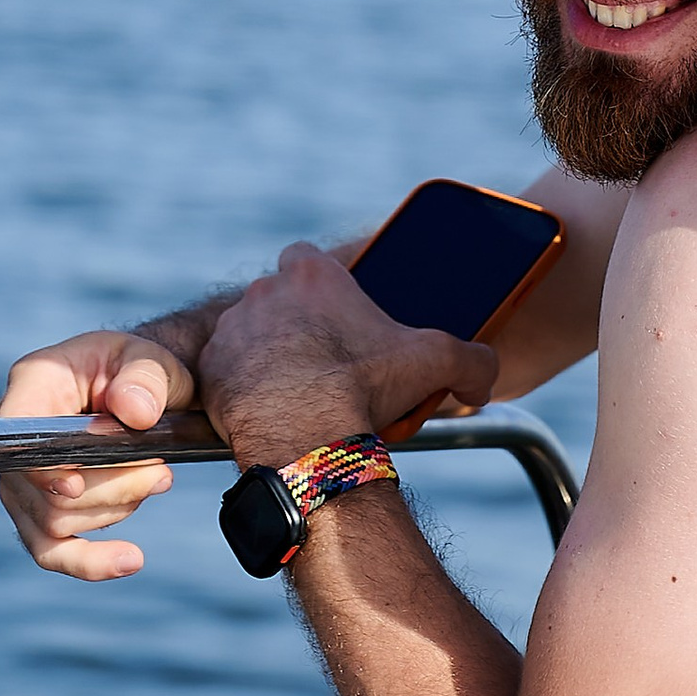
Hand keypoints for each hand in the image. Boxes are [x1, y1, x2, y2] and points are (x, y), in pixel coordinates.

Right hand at [0, 327, 202, 580]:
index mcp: (35, 382)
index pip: (15, 432)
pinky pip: (50, 552)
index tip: (76, 487)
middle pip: (47, 491)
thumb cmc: (139, 370)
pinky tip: (130, 561)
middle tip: (162, 471)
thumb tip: (136, 413)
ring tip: (158, 477)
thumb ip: (146, 378)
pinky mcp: (40, 511)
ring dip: (119, 508)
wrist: (144, 391)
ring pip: (56, 524)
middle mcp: (16, 436)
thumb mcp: (150, 359)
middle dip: (114, 488)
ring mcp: (23, 479)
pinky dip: (89, 562)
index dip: (40, 467)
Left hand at [200, 243, 496, 468]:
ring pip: (249, 332)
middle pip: (277, 297)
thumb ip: (473, 362)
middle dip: (293, 323)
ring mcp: (232, 328)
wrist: (308, 437)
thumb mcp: (438, 364)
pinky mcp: (211, 368)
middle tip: (321, 361)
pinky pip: (225, 369)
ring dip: (265, 353)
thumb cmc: (368, 389)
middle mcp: (264, 291)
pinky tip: (267, 408)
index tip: (334, 315)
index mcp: (313, 275)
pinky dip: (241, 385)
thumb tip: (484, 381)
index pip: (306, 258)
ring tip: (294, 390)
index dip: (319, 284)